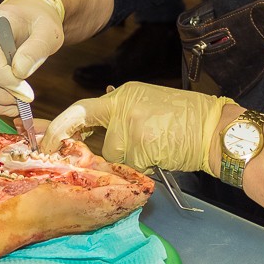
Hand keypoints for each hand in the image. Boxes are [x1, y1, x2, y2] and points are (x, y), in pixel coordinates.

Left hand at [43, 82, 231, 174]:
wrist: (216, 129)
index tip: (47, 142)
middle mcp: (122, 108)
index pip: (81, 111)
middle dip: (112, 153)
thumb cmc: (189, 119)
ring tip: (160, 146)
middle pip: (100, 143)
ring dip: (133, 160)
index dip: (60, 128)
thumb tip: (96, 126)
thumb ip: (122, 113)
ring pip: (116, 158)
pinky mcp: (140, 147)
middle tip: (130, 151)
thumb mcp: (150, 103)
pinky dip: (146, 167)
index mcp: (124, 95)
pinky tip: (165, 154)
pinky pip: (132, 167)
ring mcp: (130, 128)